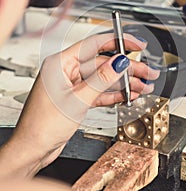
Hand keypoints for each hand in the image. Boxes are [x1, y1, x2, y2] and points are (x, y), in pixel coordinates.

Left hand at [0, 32, 158, 177]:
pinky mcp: (78, 98)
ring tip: (143, 86)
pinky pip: (100, 92)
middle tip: (146, 71)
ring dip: (124, 83)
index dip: (117, 42)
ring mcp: (73, 85)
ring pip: (104, 79)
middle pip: (103, 63)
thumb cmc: (42, 125)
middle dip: (127, 68)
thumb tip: (119, 62)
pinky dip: (114, 94)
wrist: (33, 149)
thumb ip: (101, 79)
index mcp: (60, 63)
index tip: (135, 44)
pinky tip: (128, 95)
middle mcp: (66, 71)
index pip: (93, 44)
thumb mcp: (77, 99)